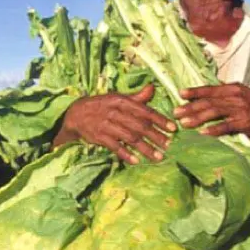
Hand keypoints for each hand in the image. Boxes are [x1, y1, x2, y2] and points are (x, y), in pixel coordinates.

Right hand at [53, 84, 176, 163]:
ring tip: (158, 157)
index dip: (160, 120)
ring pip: (130, 138)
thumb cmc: (102, 105)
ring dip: (145, 148)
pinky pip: (115, 147)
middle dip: (156, 137)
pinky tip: (136, 161)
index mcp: (121, 101)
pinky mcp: (99, 137)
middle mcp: (115, 112)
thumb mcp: (118, 98)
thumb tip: (152, 88)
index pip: (144, 111)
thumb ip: (137, 97)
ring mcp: (106, 125)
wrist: (76, 114)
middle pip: (139, 126)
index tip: (173, 129)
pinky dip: (125, 154)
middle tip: (169, 146)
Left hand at [175, 83, 249, 143]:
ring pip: (214, 112)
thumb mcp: (243, 94)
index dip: (195, 92)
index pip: (210, 89)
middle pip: (209, 101)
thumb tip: (213, 85)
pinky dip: (213, 130)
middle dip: (190, 107)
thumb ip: (227, 92)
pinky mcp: (245, 123)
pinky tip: (202, 134)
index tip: (180, 94)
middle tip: (176, 113)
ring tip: (184, 124)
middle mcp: (236, 97)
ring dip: (197, 118)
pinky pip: (226, 126)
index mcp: (233, 88)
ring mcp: (241, 109)